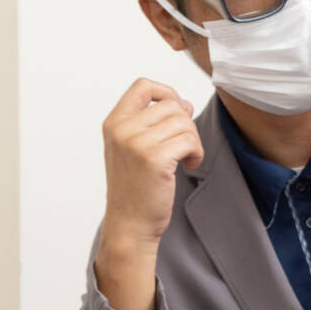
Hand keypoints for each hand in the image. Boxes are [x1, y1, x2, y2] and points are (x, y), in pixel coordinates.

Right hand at [99, 79, 202, 255]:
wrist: (130, 224)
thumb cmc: (136, 187)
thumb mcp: (136, 149)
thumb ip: (155, 123)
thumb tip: (183, 102)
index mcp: (113, 123)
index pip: (143, 86)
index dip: (166, 92)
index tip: (176, 113)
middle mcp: (121, 130)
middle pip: (171, 105)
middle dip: (186, 124)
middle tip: (184, 146)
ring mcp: (136, 144)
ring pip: (184, 122)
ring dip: (193, 140)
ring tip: (185, 158)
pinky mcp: (155, 159)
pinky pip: (190, 140)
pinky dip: (196, 153)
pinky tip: (189, 166)